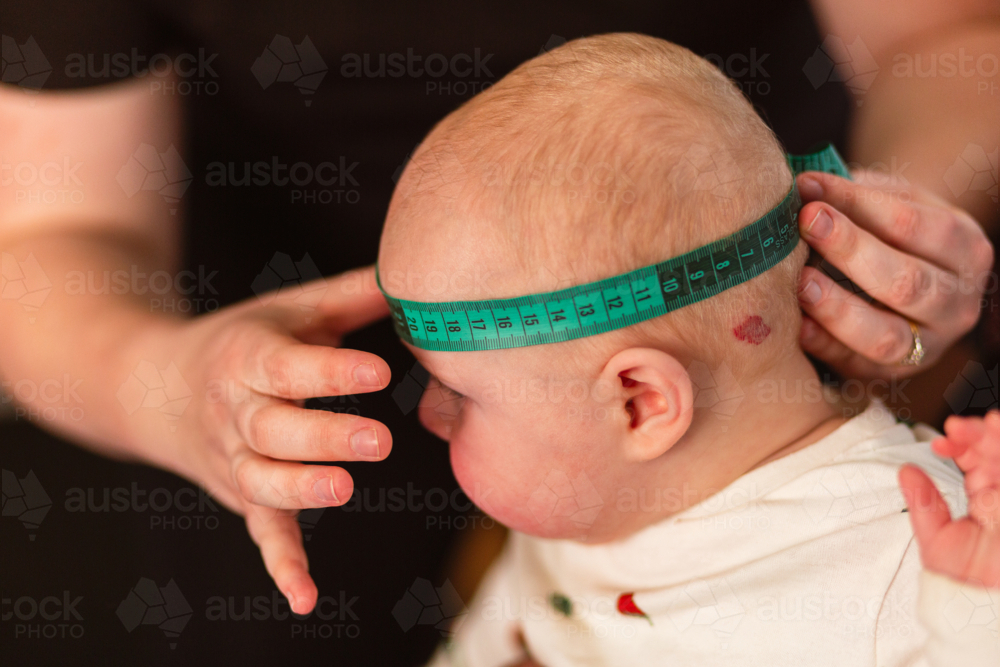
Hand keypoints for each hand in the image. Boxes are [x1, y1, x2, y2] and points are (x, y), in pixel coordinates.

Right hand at [128, 265, 390, 613]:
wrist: (159, 387)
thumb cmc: (244, 342)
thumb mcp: (288, 310)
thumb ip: (349, 296)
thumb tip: (413, 272)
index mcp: (247, 357)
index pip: (287, 366)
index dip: (331, 372)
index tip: (378, 373)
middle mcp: (234, 411)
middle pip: (274, 429)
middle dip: (323, 437)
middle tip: (380, 441)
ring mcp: (234, 460)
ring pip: (261, 480)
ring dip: (300, 489)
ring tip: (343, 489)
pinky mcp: (242, 496)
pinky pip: (259, 533)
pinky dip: (280, 565)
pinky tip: (305, 597)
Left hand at [794, 170, 993, 379]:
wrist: (908, 282)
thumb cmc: (890, 234)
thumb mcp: (890, 204)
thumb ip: (855, 195)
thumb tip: (805, 186)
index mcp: (965, 248)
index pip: (911, 225)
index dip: (857, 205)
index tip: (808, 191)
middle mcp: (957, 303)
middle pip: (906, 282)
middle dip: (851, 251)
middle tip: (806, 225)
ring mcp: (929, 346)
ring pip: (886, 337)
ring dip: (838, 309)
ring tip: (800, 282)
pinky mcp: (893, 375)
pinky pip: (857, 367)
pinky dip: (824, 346)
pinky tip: (796, 326)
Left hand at [899, 411, 999, 588]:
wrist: (983, 614)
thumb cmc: (964, 584)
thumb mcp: (938, 540)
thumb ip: (925, 504)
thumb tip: (906, 470)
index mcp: (985, 500)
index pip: (977, 459)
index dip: (962, 443)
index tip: (943, 440)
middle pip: (998, 452)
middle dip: (981, 433)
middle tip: (961, 427)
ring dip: (999, 437)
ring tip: (987, 426)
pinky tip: (999, 433)